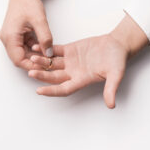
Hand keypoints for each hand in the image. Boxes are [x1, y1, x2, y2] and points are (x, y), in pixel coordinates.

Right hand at [0, 0, 53, 69]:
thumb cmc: (27, 2)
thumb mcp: (39, 20)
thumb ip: (45, 38)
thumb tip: (49, 54)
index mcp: (10, 37)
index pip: (18, 60)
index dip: (31, 66)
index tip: (43, 66)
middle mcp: (7, 39)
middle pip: (18, 58)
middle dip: (33, 62)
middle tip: (47, 62)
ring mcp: (10, 37)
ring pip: (21, 53)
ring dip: (33, 55)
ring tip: (46, 54)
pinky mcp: (14, 35)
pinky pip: (23, 46)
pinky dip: (32, 48)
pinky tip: (42, 46)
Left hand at [27, 15, 148, 107]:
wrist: (118, 44)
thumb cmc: (118, 60)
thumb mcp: (116, 74)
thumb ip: (111, 89)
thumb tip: (111, 105)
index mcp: (81, 80)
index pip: (63, 89)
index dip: (51, 91)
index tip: (39, 91)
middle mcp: (73, 73)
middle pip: (54, 76)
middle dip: (42, 75)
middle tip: (31, 72)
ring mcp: (69, 62)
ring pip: (52, 63)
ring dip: (41, 62)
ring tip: (32, 58)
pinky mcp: (69, 50)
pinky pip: (54, 51)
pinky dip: (46, 49)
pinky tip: (36, 47)